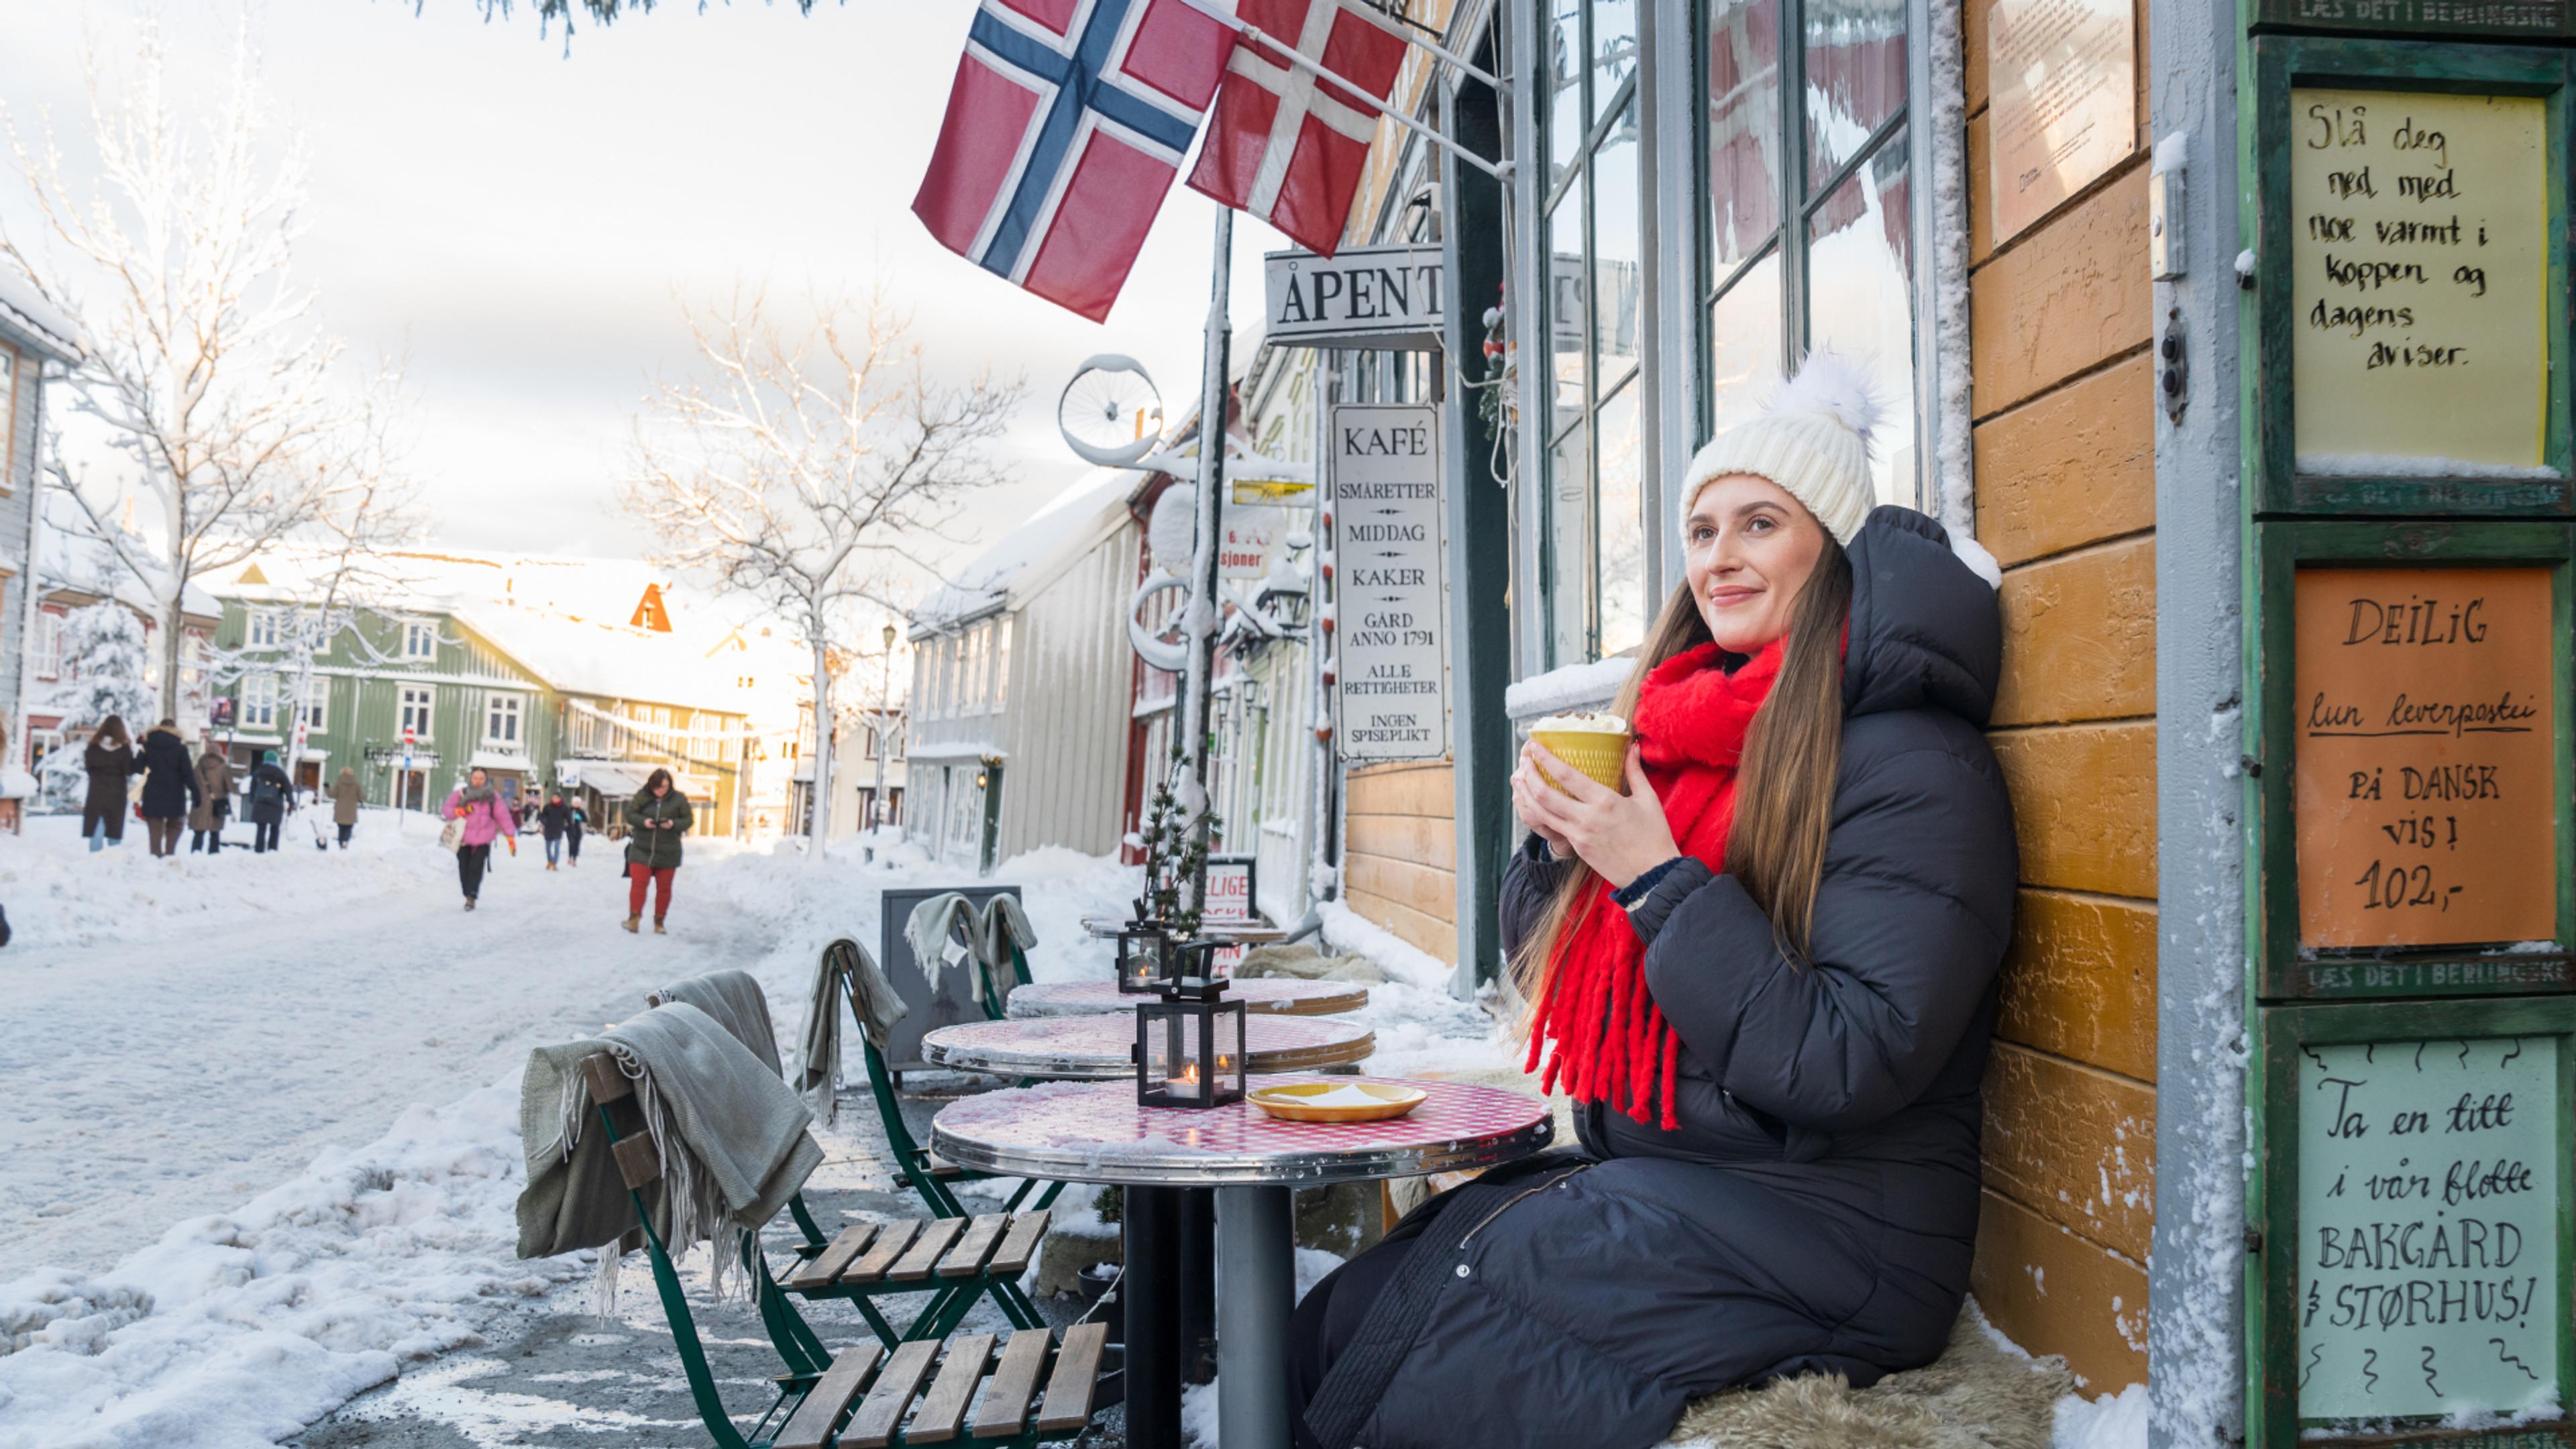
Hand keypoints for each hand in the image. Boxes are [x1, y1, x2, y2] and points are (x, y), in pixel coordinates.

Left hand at [1508, 740, 1679, 890]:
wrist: (1652, 875)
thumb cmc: (1654, 836)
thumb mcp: (1648, 799)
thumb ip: (1634, 771)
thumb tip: (1631, 746)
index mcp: (1604, 801)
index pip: (1566, 775)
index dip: (1545, 758)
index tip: (1534, 745)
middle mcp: (1586, 818)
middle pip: (1544, 794)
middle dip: (1529, 774)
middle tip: (1523, 759)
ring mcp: (1578, 835)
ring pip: (1540, 813)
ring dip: (1525, 794)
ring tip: (1518, 778)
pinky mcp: (1577, 848)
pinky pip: (1550, 827)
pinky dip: (1536, 812)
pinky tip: (1532, 803)